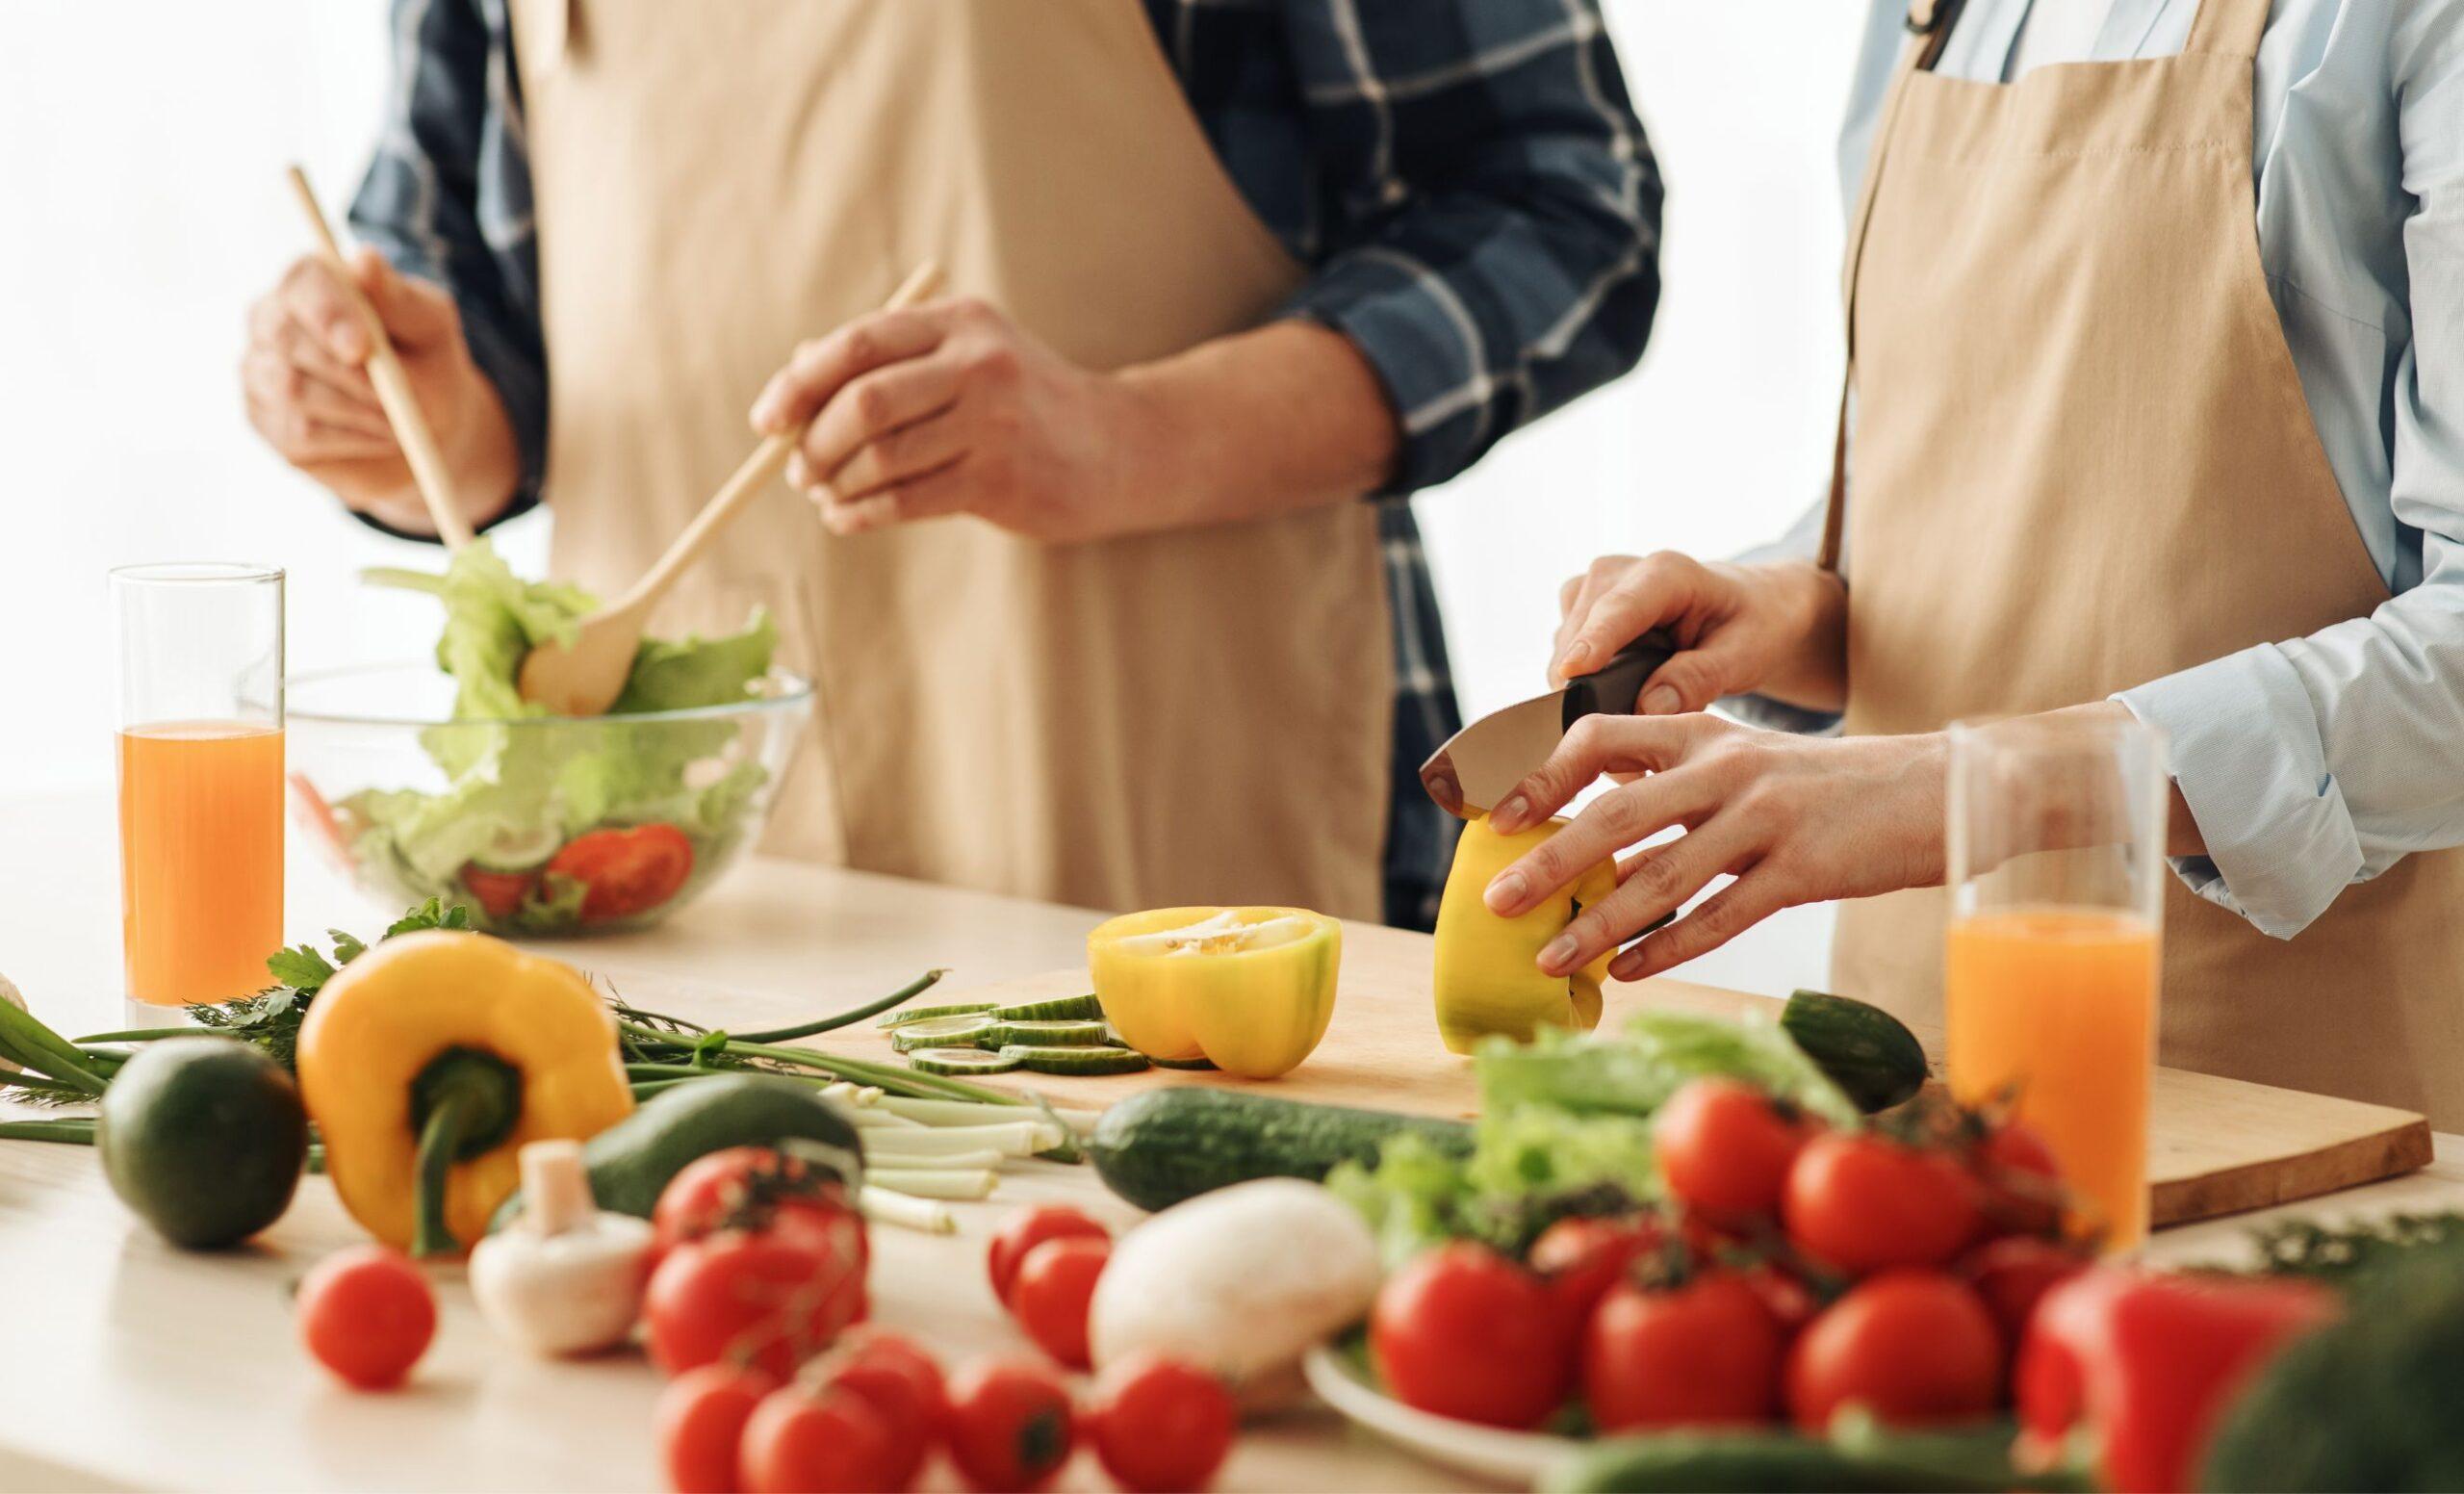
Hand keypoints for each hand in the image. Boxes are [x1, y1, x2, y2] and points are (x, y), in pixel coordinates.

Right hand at [242, 248, 518, 535]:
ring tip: (397, 417)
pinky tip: (378, 434)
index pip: (303, 281)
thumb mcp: (430, 324)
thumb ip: (399, 296)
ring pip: (293, 390)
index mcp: (310, 282)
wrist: (430, 425)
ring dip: (358, 410)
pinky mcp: (267, 422)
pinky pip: (299, 433)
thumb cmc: (428, 360)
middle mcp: (271, 320)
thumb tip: (364, 260)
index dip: (329, 312)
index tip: (362, 347)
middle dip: (348, 373)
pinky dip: (352, 438)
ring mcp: (260, 372)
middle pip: (287, 338)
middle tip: (395, 397)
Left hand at [750, 297, 1161, 542]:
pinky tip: (847, 518)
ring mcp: (994, 423)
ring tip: (825, 495)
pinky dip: (861, 514)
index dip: (799, 383)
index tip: (768, 419)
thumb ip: (891, 359)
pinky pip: (905, 501)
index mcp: (960, 322)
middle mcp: (978, 364)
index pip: (857, 344)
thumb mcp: (968, 359)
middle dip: (814, 441)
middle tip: (798, 468)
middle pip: (862, 402)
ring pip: (880, 456)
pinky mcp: (1001, 480)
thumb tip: (795, 375)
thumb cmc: (1024, 403)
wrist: (1118, 448)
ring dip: (836, 483)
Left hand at [1483, 715, 1947, 981]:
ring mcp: (1766, 819)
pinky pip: (1720, 916)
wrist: (1933, 790)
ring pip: (1662, 877)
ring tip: (1551, 958)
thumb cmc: (1826, 789)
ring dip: (1599, 924)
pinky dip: (1668, 947)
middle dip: (1549, 861)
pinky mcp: (1803, 869)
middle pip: (1616, 815)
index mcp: (1702, 735)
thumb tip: (1596, 841)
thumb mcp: (1745, 767)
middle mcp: (1726, 769)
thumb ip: (1676, 791)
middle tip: (1497, 902)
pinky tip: (1629, 972)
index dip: (1544, 776)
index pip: (1601, 737)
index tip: (1501, 818)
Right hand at [1552, 554, 1847, 713]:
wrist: (1748, 607)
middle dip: (1589, 694)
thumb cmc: (1752, 626)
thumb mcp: (1745, 655)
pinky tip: (1619, 701)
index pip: (1620, 609)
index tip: (1571, 674)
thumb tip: (1647, 708)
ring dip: (1583, 695)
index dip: (1593, 641)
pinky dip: (1582, 687)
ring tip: (1629, 728)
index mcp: (1667, 573)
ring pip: (1564, 651)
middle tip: (1624, 760)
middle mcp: (1618, 572)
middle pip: (1580, 637)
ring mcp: (1592, 589)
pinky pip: (1562, 657)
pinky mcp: (1578, 611)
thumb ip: (1699, 679)